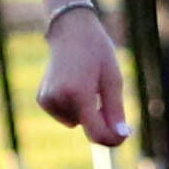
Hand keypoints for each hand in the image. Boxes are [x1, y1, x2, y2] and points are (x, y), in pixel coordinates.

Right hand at [35, 13, 130, 146]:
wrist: (71, 31)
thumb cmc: (97, 52)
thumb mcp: (113, 79)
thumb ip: (116, 111)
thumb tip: (121, 137)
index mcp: (78, 93)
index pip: (96, 132)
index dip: (113, 138)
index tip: (125, 134)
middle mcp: (58, 98)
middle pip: (88, 127)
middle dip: (101, 119)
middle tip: (103, 91)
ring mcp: (47, 100)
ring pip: (77, 122)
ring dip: (87, 110)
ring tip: (86, 83)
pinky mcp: (43, 100)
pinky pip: (67, 115)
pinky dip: (74, 107)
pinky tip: (73, 85)